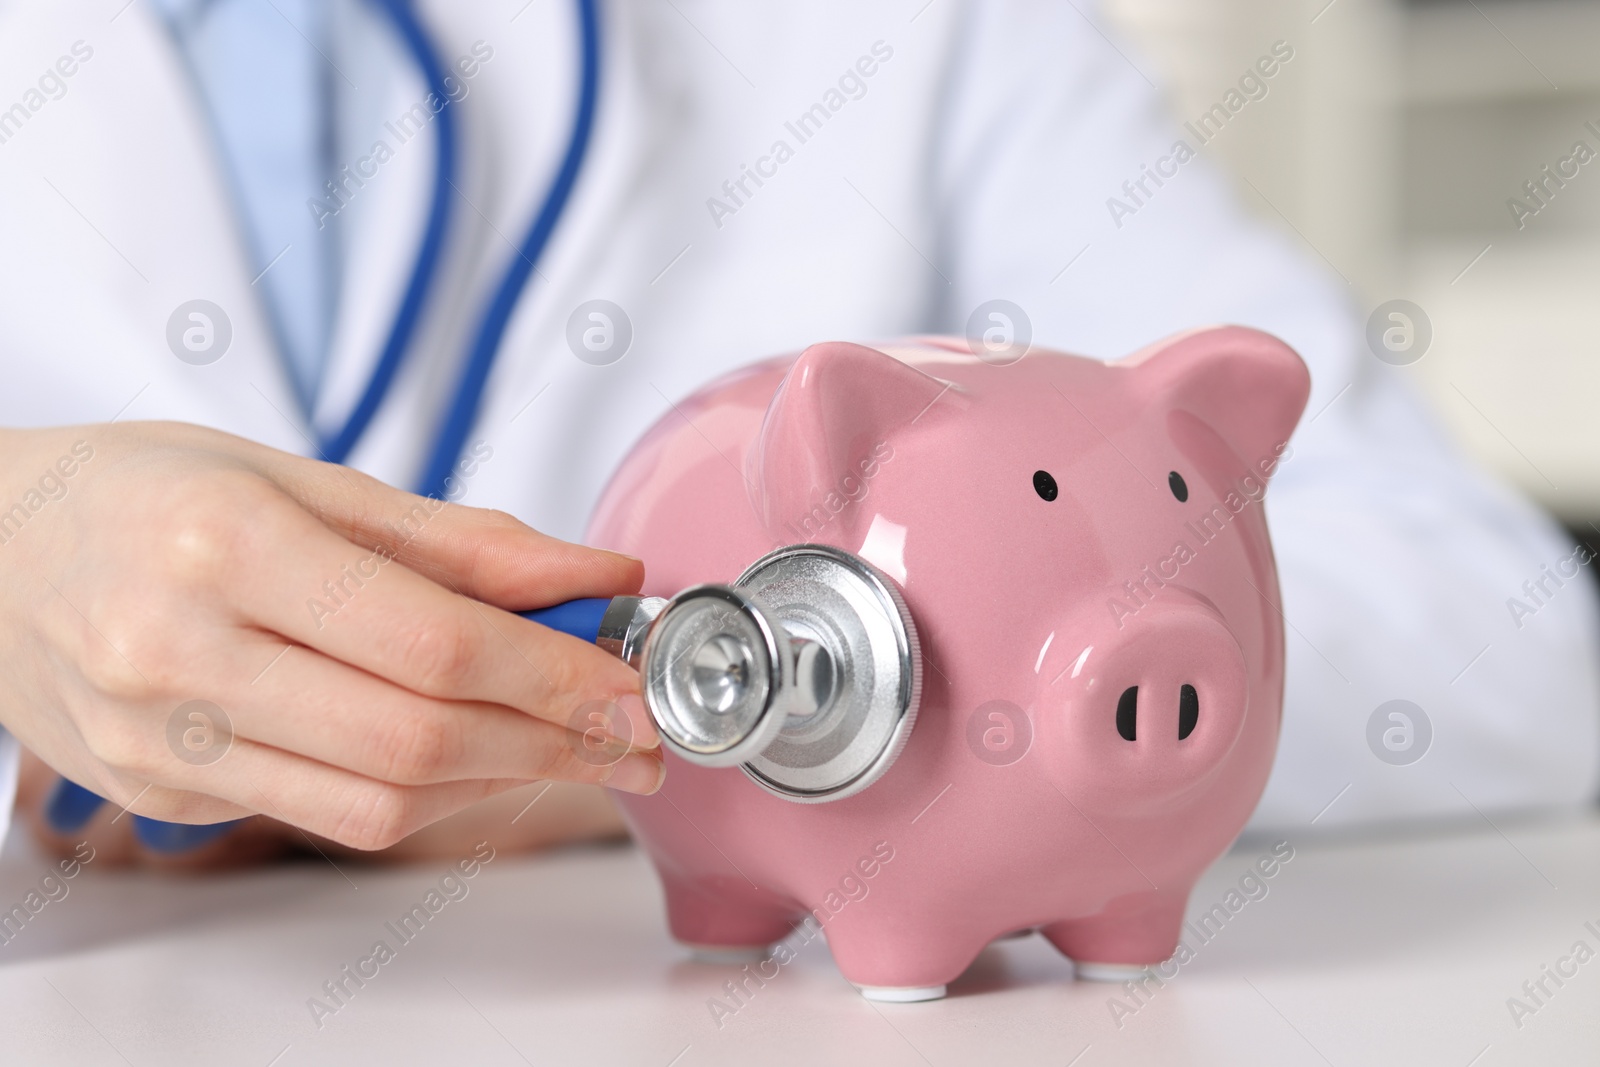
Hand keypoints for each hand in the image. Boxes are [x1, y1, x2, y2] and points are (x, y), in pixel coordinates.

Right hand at [0, 422, 662, 851]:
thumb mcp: (301, 474)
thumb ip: (459, 539)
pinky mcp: (162, 797)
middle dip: (553, 742)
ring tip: (578, 748)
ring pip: (380, 798)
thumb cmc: (145, 489)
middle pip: (415, 735)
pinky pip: (332, 815)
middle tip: (637, 734)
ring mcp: (162, 741)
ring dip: (505, 779)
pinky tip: (481, 758)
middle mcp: (179, 654)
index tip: (635, 683)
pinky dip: (429, 793)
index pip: (429, 640)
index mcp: (222, 545)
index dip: (553, 674)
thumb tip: (595, 577)